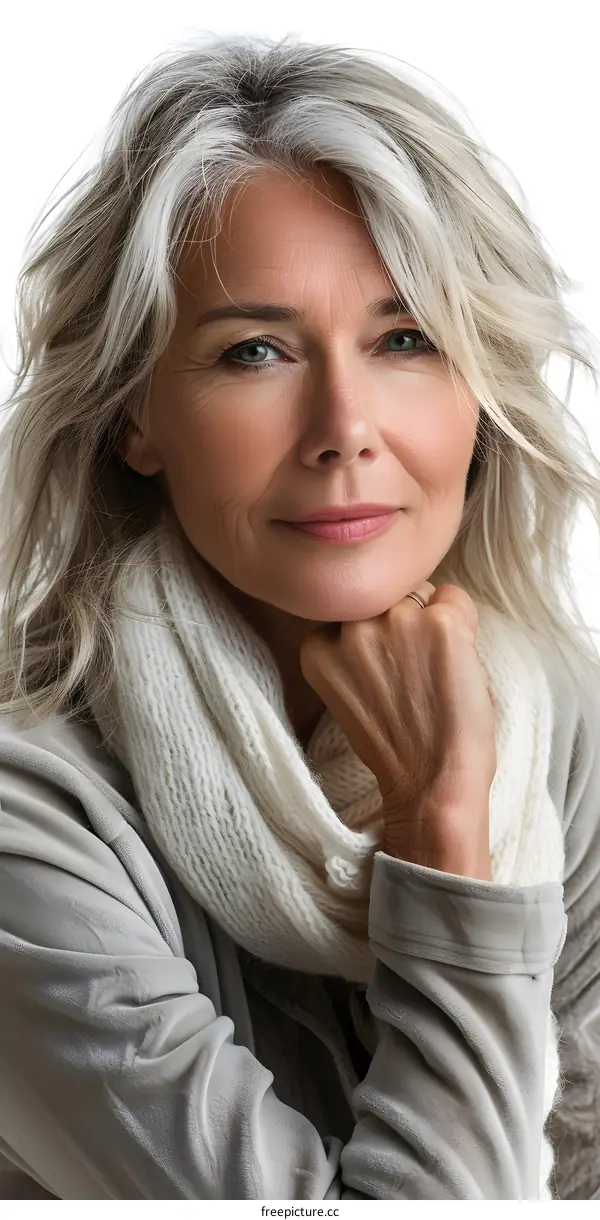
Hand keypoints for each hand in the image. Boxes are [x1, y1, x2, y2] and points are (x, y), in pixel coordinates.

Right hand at [299, 583, 497, 877]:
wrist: (432, 783)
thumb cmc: (396, 745)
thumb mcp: (347, 689)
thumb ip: (350, 648)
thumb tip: (383, 610)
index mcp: (319, 646)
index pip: (350, 607)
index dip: (374, 635)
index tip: (385, 668)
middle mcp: (352, 626)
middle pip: (384, 594)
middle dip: (402, 621)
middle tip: (415, 672)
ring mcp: (398, 621)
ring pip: (420, 592)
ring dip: (434, 622)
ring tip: (437, 673)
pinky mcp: (441, 624)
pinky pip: (455, 598)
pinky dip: (465, 626)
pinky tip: (458, 666)